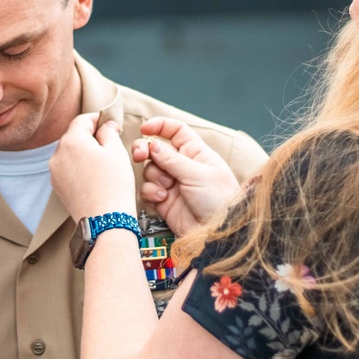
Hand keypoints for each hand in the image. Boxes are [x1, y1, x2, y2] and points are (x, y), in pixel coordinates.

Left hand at [50, 113, 136, 222]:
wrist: (105, 220)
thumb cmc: (114, 184)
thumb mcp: (117, 151)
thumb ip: (109, 131)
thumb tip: (105, 125)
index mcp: (71, 140)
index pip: (82, 120)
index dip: (98, 119)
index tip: (110, 124)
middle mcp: (57, 154)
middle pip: (74, 136)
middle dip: (91, 137)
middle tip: (110, 144)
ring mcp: (55, 172)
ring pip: (70, 154)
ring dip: (84, 153)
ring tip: (103, 164)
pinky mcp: (57, 187)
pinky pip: (67, 169)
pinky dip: (79, 168)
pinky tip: (94, 178)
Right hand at [130, 118, 239, 233]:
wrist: (218, 231)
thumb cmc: (218, 199)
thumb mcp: (197, 174)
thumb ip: (171, 158)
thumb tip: (152, 144)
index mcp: (195, 152)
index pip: (175, 131)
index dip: (159, 126)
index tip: (144, 128)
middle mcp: (181, 166)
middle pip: (156, 149)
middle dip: (144, 150)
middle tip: (139, 155)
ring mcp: (172, 183)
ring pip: (150, 170)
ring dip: (154, 176)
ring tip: (166, 187)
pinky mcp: (163, 200)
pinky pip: (148, 190)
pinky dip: (151, 192)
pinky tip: (162, 198)